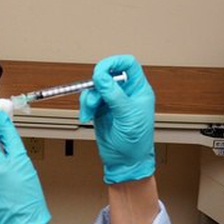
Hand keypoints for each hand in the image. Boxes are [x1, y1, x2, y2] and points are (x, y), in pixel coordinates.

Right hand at [79, 55, 155, 183]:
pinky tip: (87, 116)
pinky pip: (88, 99)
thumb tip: (102, 76)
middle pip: (108, 73)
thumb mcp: (128, 116)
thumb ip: (114, 95)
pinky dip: (85, 106)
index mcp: (138, 89)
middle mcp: (125, 92)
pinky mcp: (100, 108)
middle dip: (97, 83)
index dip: (115, 62)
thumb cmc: (136, 141)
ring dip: (89, 98)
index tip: (102, 68)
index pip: (129, 65)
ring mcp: (112, 100)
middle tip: (93, 91)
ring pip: (95, 86)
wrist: (125, 162)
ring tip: (90, 111)